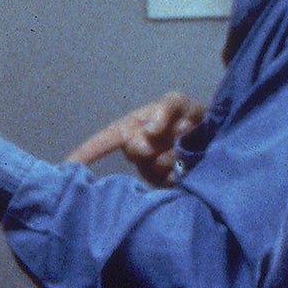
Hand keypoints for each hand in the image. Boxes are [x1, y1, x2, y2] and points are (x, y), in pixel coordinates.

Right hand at [66, 91, 205, 186]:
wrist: (217, 137)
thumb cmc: (191, 116)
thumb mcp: (180, 102)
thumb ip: (166, 109)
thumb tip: (150, 131)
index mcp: (132, 130)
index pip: (105, 140)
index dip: (87, 151)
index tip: (69, 165)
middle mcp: (138, 152)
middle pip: (136, 151)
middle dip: (156, 142)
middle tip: (179, 132)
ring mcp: (151, 171)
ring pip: (155, 166)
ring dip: (176, 154)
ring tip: (188, 147)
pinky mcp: (166, 186)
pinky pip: (169, 181)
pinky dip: (182, 171)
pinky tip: (189, 164)